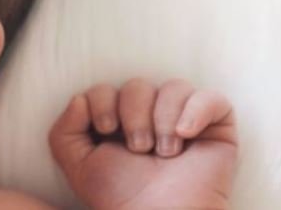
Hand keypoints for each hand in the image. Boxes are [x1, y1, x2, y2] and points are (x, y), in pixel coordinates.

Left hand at [49, 78, 236, 209]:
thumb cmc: (120, 195)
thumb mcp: (77, 164)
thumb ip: (65, 130)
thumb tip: (80, 98)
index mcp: (119, 122)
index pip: (107, 88)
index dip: (103, 101)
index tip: (105, 129)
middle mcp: (151, 118)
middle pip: (138, 84)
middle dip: (133, 114)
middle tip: (139, 148)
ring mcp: (185, 121)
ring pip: (174, 86)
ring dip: (162, 118)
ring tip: (163, 153)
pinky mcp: (216, 130)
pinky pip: (212, 99)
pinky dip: (196, 110)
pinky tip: (185, 135)